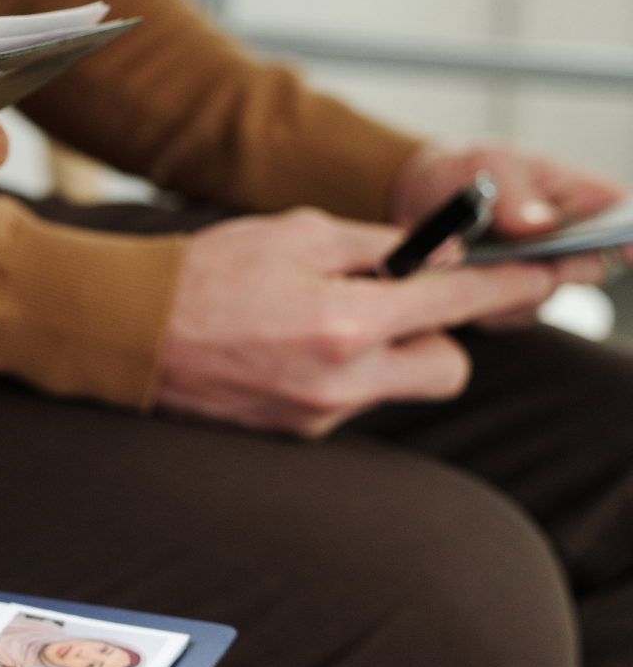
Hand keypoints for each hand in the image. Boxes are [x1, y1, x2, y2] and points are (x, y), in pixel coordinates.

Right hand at [155, 208, 593, 436]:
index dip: (508, 286)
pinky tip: (283, 348)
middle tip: (399, 305)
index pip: (458, 304)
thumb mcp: (294, 231)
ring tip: (314, 322)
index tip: (543, 277)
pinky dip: (332, 373)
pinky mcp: (290, 434)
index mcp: (345, 322)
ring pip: (392, 387)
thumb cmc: (201, 273)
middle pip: (447, 369)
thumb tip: (434, 254)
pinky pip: (343, 402)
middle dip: (438, 337)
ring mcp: (315, 415)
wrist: (123, 332)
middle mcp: (339, 381)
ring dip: (378, 354)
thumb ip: (376, 242)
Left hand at [390, 142, 623, 327]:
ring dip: (506, 285)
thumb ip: (513, 190)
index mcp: (577, 197)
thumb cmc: (464, 172)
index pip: (622, 214)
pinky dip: (479, 301)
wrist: (417, 197)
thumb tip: (538, 224)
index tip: (624, 249)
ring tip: (469, 258)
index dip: (629, 236)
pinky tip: (456, 276)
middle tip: (524, 256)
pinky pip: (503, 316)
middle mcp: (565, 242)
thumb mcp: (485, 163)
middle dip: (558, 268)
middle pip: (589, 268)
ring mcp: (536, 275)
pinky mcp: (504, 302)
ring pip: (541, 297)